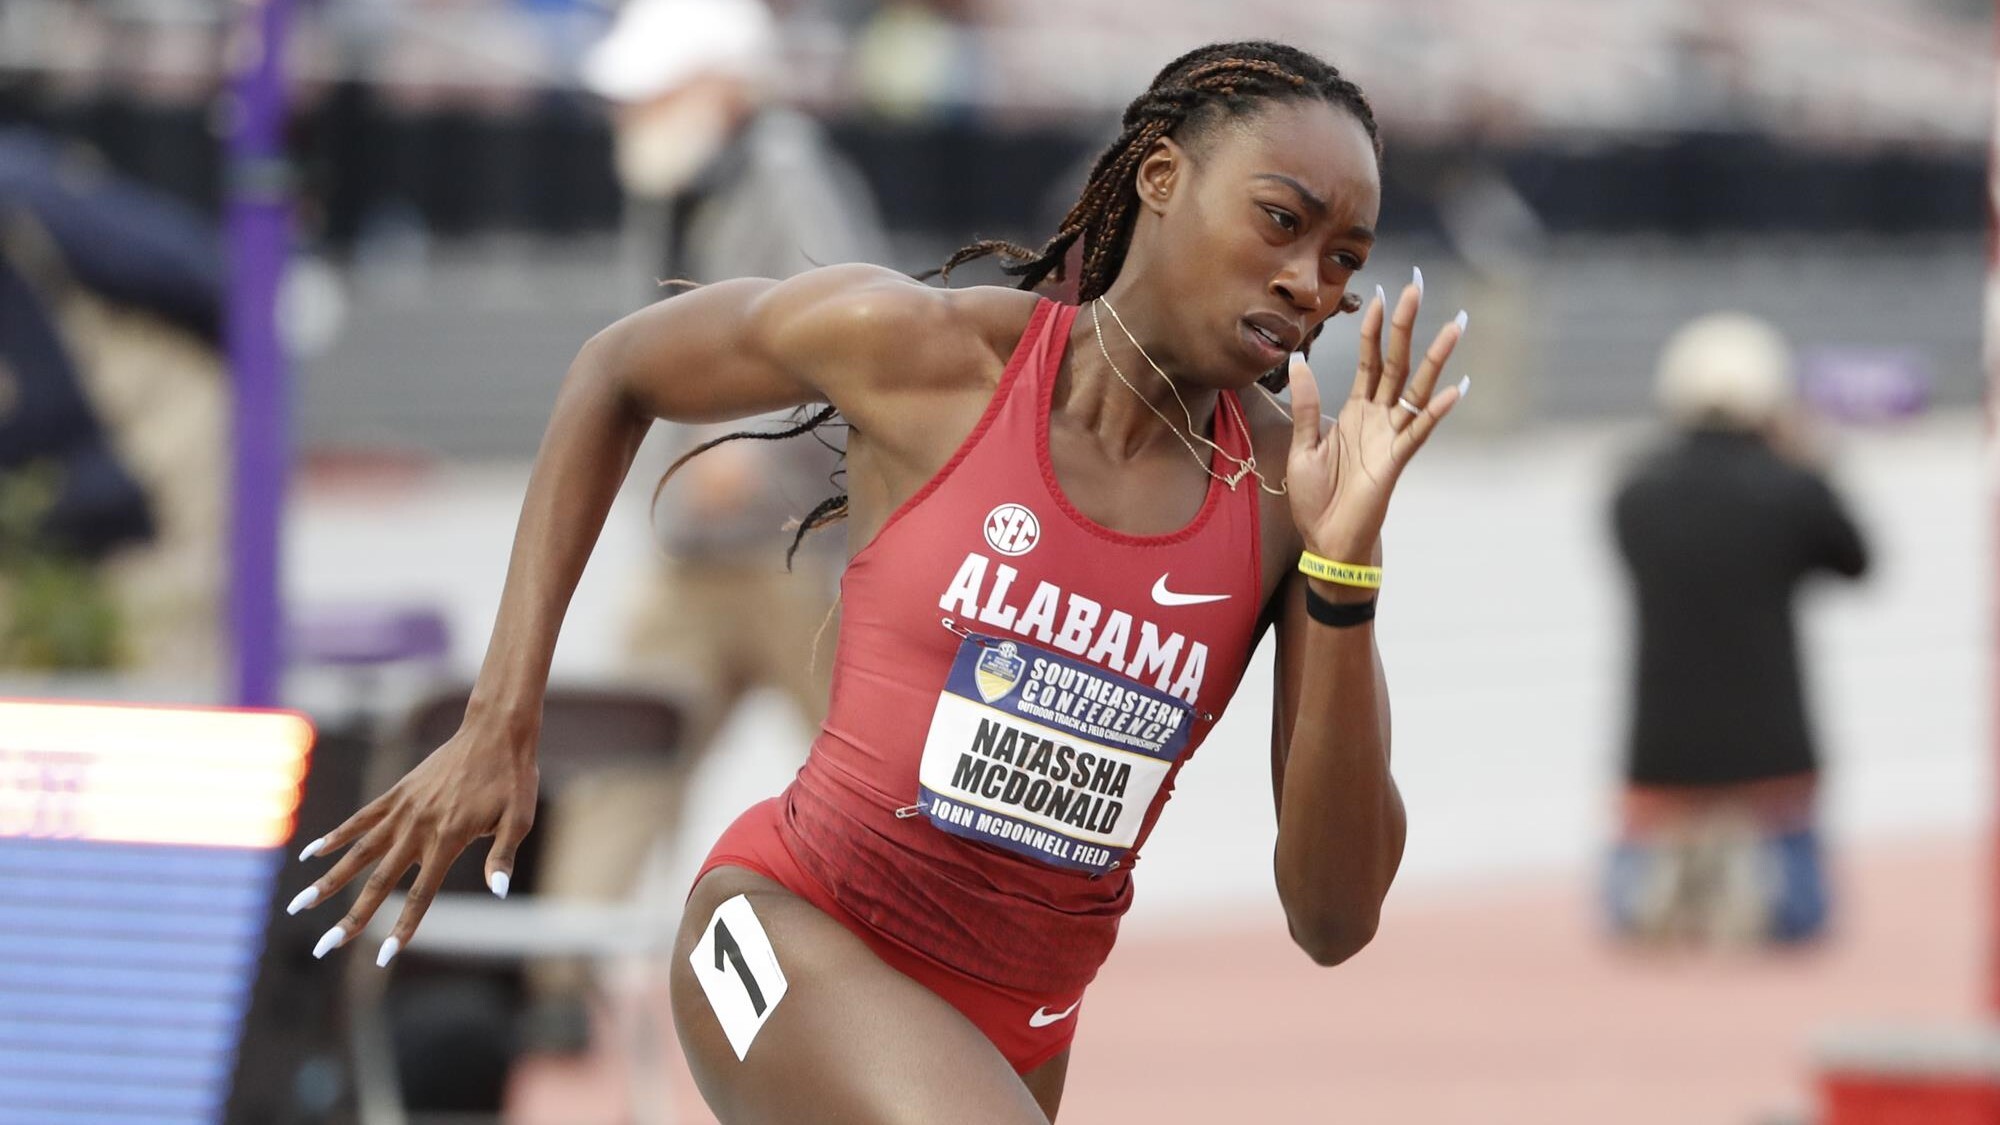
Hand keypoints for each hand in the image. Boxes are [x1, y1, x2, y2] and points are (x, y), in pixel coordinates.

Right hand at [286, 720, 538, 964]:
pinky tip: (313, 853)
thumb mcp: (519, 818)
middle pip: (377, 883)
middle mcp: (418, 829)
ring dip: (327, 882)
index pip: (421, 895)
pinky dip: (335, 836)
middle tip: (322, 948)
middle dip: (350, 919)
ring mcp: (402, 810)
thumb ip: (502, 856)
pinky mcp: (396, 793)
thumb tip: (496, 892)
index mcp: (448, 840)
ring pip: (357, 853)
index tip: (384, 957)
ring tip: (299, 905)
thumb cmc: (512, 778)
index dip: (403, 927)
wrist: (494, 731)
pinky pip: (359, 819)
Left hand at [1286, 274, 1465, 561]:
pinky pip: (1419, 431)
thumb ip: (1306, 406)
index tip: (1380, 294)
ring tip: (1454, 325)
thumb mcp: (1303, 446)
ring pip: (1416, 389)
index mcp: (1355, 411)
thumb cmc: (1317, 498)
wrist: (1326, 541)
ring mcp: (1391, 437)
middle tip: (1416, 286)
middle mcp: (1378, 418)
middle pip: (1396, 362)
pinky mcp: (1396, 461)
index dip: (1374, 328)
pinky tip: (1453, 389)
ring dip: (1435, 358)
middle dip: (1405, 325)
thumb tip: (1299, 361)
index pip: (1368, 360)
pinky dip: (1436, 411)